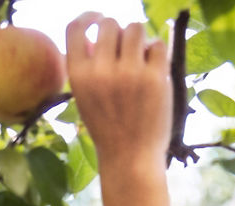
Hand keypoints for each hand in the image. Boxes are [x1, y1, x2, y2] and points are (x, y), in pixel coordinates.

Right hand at [64, 13, 176, 205]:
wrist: (130, 158)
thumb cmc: (108, 127)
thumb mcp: (86, 99)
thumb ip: (89, 68)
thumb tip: (100, 35)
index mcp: (78, 76)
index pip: (75, 28)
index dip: (89, 17)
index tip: (98, 19)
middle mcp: (101, 71)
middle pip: (111, 24)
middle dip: (119, 32)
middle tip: (126, 50)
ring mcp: (130, 73)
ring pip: (136, 28)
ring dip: (140, 39)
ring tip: (141, 59)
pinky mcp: (155, 78)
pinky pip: (158, 45)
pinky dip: (157, 53)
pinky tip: (154, 69)